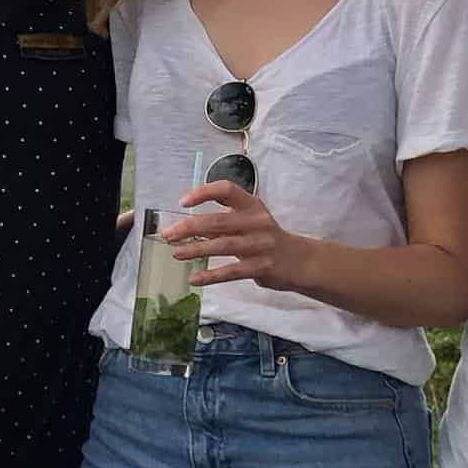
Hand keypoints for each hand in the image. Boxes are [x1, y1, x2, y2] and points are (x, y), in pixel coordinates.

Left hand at [168, 180, 310, 292]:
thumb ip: (221, 222)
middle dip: (190, 227)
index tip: (183, 202)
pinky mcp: (262, 267)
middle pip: (218, 221)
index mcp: (251, 205)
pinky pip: (231, 271)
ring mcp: (260, 245)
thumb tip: (184, 227)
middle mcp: (257, 222)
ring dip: (195, 249)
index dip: (204, 193)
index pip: (227, 190)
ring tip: (176, 253)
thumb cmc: (265, 238)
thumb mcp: (248, 222)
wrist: (299, 260)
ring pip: (222, 246)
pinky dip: (210, 276)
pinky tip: (194, 278)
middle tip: (168, 234)